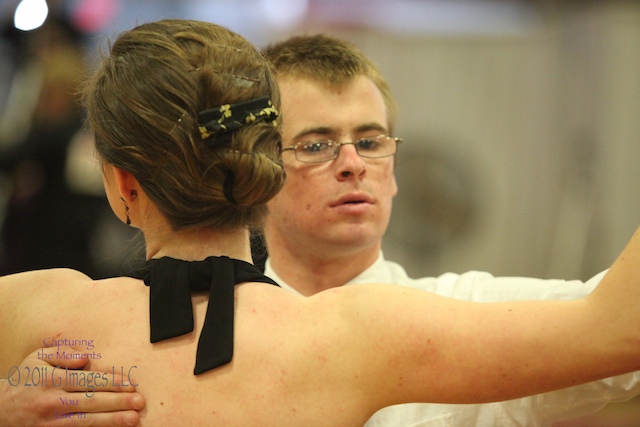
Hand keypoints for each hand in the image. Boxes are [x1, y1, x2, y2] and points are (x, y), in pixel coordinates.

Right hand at [1, 346, 144, 425]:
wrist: (0, 410)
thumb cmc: (26, 379)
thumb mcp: (38, 358)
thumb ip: (63, 353)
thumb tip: (86, 358)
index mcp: (51, 379)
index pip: (87, 381)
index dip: (111, 382)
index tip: (131, 384)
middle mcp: (51, 401)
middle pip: (90, 401)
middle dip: (117, 402)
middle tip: (139, 402)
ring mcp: (50, 421)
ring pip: (85, 421)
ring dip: (111, 420)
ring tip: (132, 419)